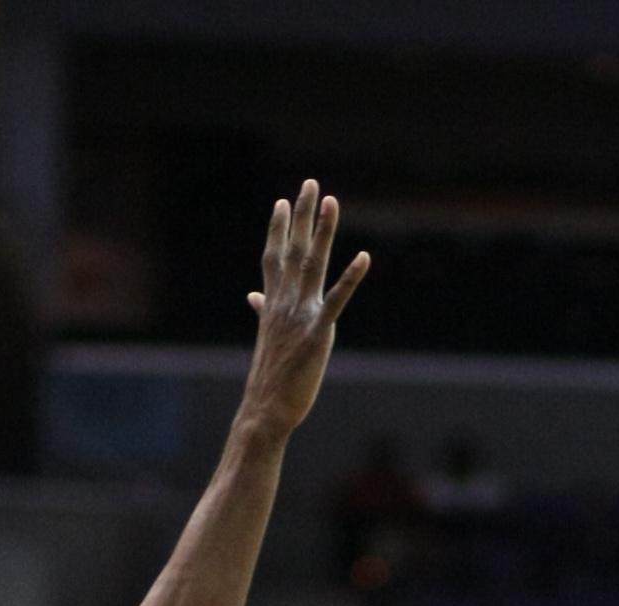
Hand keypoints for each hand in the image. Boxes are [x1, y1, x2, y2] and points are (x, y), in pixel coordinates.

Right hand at [238, 181, 368, 437]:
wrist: (266, 410)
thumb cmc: (269, 379)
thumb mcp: (267, 337)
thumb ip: (263, 311)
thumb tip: (254, 296)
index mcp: (274, 305)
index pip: (273, 258)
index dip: (278, 229)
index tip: (283, 202)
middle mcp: (284, 303)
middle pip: (293, 250)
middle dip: (302, 216)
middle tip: (310, 184)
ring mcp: (300, 316)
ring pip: (312, 265)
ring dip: (322, 232)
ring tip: (331, 202)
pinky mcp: (317, 333)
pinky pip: (336, 300)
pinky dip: (351, 278)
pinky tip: (364, 257)